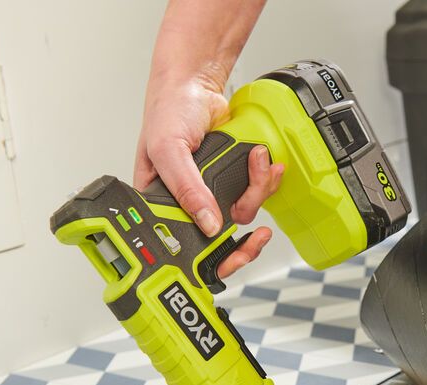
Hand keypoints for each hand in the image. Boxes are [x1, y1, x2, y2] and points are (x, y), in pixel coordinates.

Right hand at [134, 71, 283, 277]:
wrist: (195, 84)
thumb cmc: (167, 112)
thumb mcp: (169, 150)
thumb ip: (186, 188)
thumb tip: (207, 222)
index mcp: (162, 203)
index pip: (184, 244)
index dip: (209, 258)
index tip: (232, 257)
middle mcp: (188, 202)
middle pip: (220, 237)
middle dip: (244, 237)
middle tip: (258, 238)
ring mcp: (212, 191)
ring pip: (243, 212)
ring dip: (257, 190)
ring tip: (257, 162)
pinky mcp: (234, 178)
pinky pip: (255, 191)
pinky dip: (264, 178)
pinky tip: (264, 162)